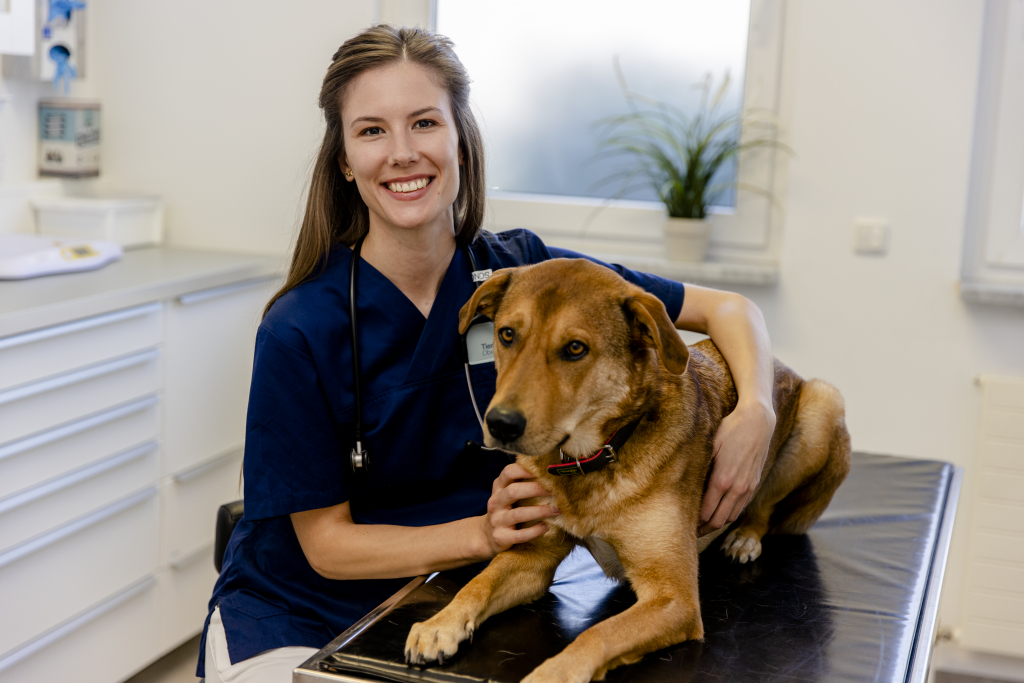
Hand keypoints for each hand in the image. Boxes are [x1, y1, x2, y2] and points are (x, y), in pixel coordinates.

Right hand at [479, 463, 559, 555]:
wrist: (487, 536)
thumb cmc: (505, 510)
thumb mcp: (507, 494)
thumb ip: (522, 483)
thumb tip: (551, 473)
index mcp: (499, 487)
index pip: (509, 472)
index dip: (525, 470)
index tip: (544, 471)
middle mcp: (496, 502)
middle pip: (513, 491)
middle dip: (536, 489)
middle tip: (555, 490)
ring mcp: (497, 520)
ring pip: (518, 514)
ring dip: (540, 511)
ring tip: (557, 510)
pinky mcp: (501, 537)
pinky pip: (520, 535)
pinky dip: (535, 531)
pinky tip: (546, 527)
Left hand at [699, 400, 775, 536]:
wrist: (758, 422)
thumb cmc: (729, 429)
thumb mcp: (709, 445)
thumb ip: (700, 467)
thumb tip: (686, 484)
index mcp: (722, 480)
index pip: (705, 512)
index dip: (694, 522)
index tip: (684, 525)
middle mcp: (736, 488)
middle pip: (718, 520)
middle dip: (704, 529)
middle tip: (691, 532)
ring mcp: (747, 487)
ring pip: (731, 517)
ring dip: (717, 524)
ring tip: (703, 525)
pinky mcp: (754, 484)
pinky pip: (740, 508)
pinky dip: (729, 514)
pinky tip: (719, 512)